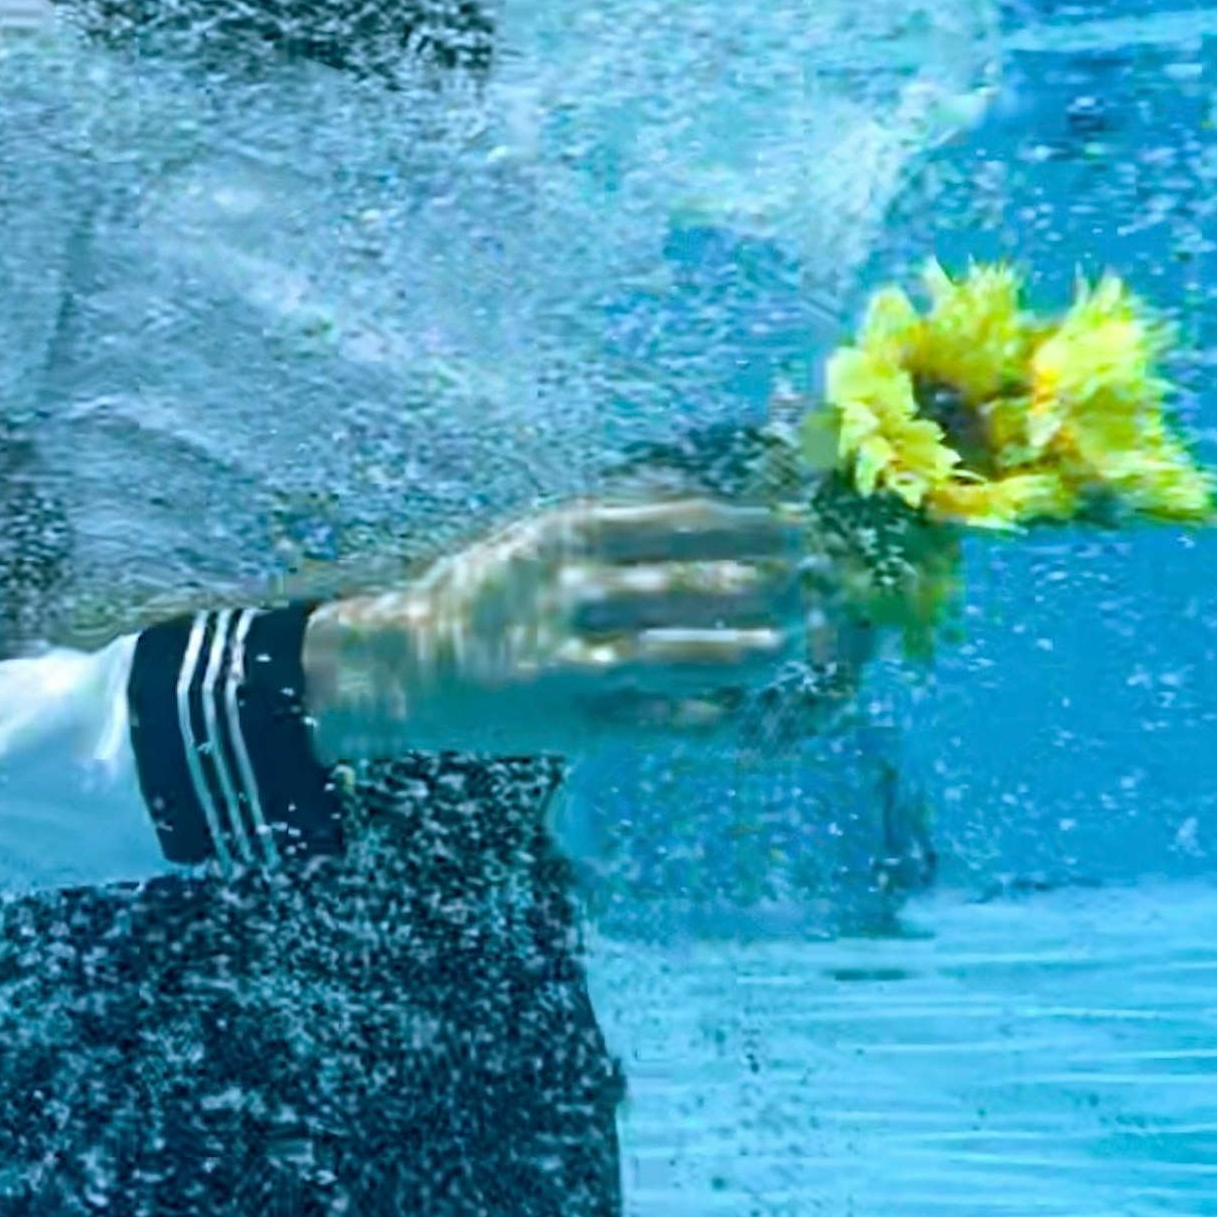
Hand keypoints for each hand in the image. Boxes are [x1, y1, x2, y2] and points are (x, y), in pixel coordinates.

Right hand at [297, 495, 844, 762]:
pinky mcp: (573, 719)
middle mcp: (577, 591)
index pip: (685, 525)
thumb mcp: (535, 533)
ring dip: (748, 652)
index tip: (797, 532)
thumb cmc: (481, 592)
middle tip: (815, 587)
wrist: (400, 664)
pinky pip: (659, 717)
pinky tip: (740, 709)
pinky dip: (707, 714)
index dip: (752, 529)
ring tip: (789, 647)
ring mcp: (576, 657)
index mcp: (571, 535)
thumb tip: (700, 497)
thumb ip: (613, 518)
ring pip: (685, 654)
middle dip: (766, 587)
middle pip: (695, 587)